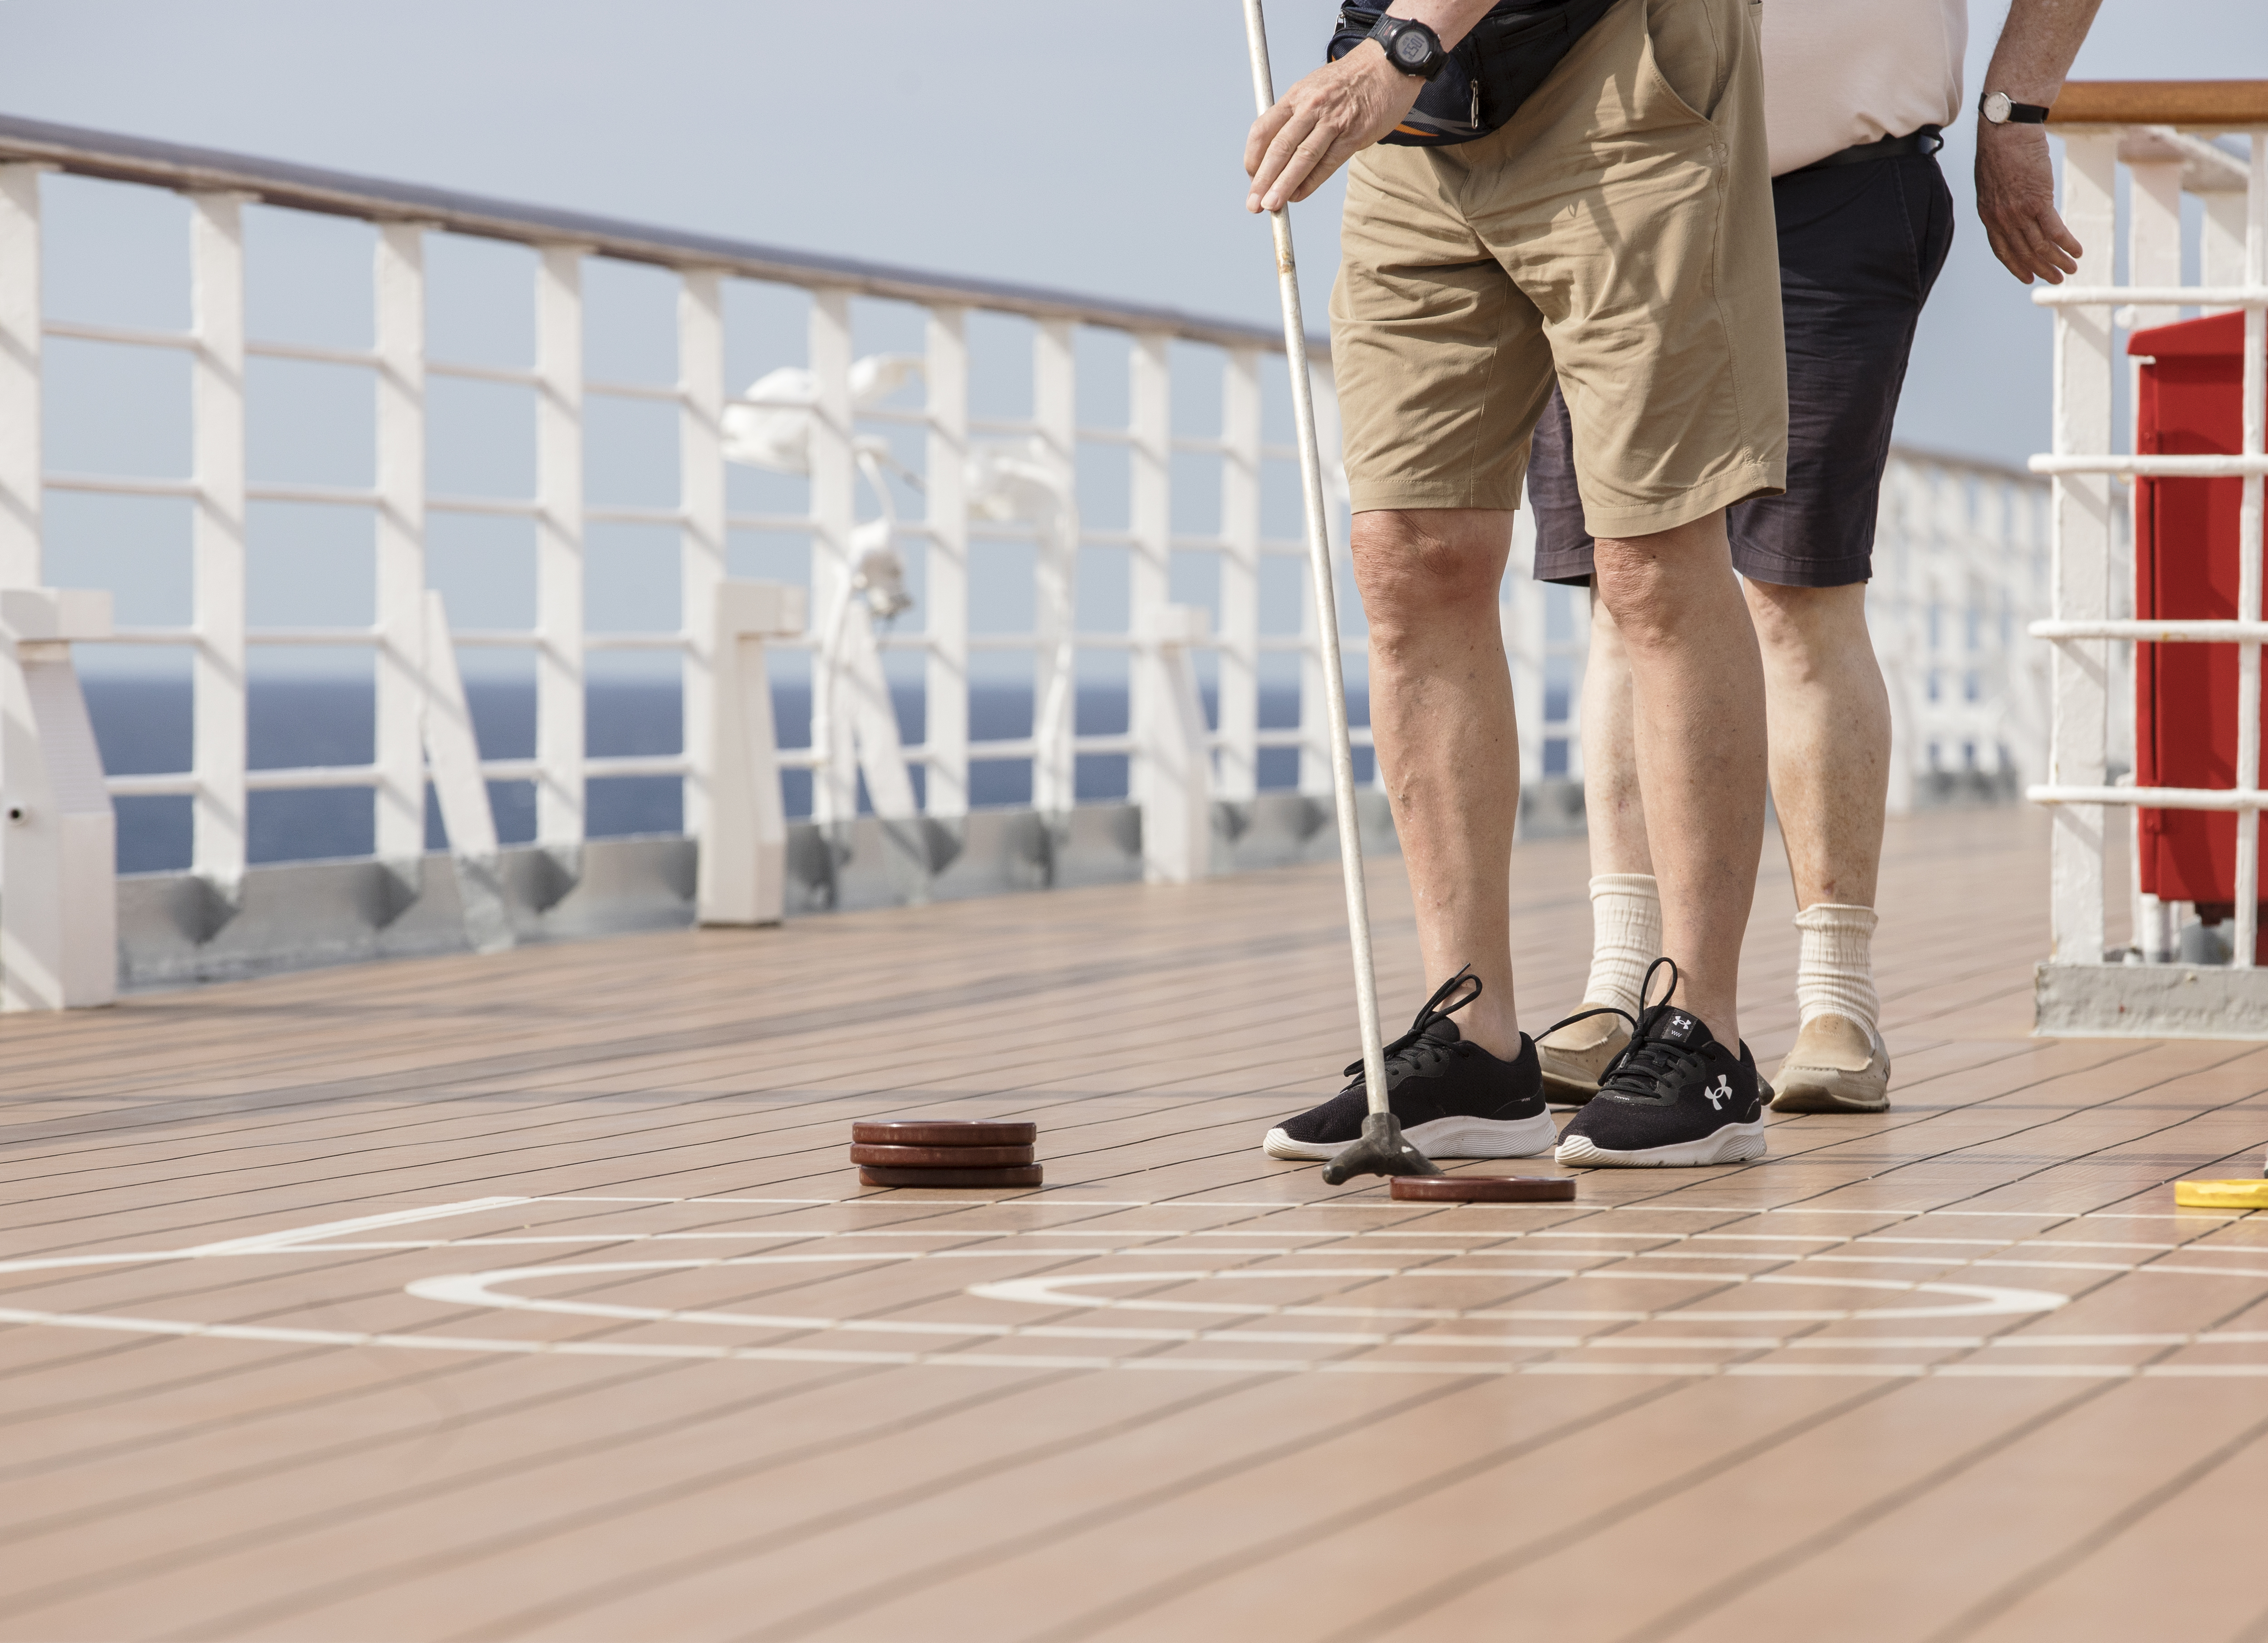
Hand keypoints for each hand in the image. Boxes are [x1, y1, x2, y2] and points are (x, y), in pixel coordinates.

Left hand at [1244, 42, 1422, 212]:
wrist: (1388, 65)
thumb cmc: (1347, 81)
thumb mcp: (1312, 88)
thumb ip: (1294, 114)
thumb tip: (1273, 149)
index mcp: (1296, 96)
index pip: (1263, 129)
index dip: (1253, 157)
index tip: (1250, 176)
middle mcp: (1311, 107)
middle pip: (1280, 147)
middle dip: (1263, 179)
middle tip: (1253, 203)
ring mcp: (1333, 121)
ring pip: (1302, 158)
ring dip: (1284, 185)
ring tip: (1271, 205)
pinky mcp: (1354, 135)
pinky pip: (1327, 164)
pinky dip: (1311, 183)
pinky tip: (1298, 196)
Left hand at [1975, 121, 2082, 283]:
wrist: (2006, 129)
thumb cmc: (2000, 149)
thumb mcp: (1993, 181)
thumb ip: (2000, 200)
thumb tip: (2010, 206)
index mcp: (1988, 215)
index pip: (2002, 250)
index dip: (2016, 266)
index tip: (2027, 277)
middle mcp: (2002, 219)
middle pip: (2023, 252)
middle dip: (2041, 269)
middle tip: (2056, 279)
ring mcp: (2019, 212)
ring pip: (2040, 246)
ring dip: (2058, 261)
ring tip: (2071, 270)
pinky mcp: (2038, 201)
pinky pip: (2055, 231)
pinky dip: (2067, 244)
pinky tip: (2077, 251)